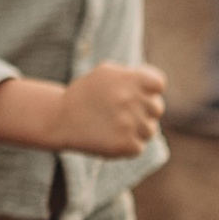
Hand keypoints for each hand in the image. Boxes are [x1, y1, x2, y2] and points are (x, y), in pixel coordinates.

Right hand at [52, 60, 167, 157]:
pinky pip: (139, 147)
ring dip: (138, 129)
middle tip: (125, 113)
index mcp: (130, 79)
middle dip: (144, 110)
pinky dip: (128, 145)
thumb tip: (157, 86)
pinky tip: (112, 137)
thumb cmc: (86, 94)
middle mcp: (131, 100)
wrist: (60, 118)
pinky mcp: (123, 145)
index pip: (158, 85)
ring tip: (118, 126)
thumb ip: (133, 76)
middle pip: (157, 108)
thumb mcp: (106, 73)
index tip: (140, 95)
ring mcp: (129, 123)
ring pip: (150, 130)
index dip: (151, 91)